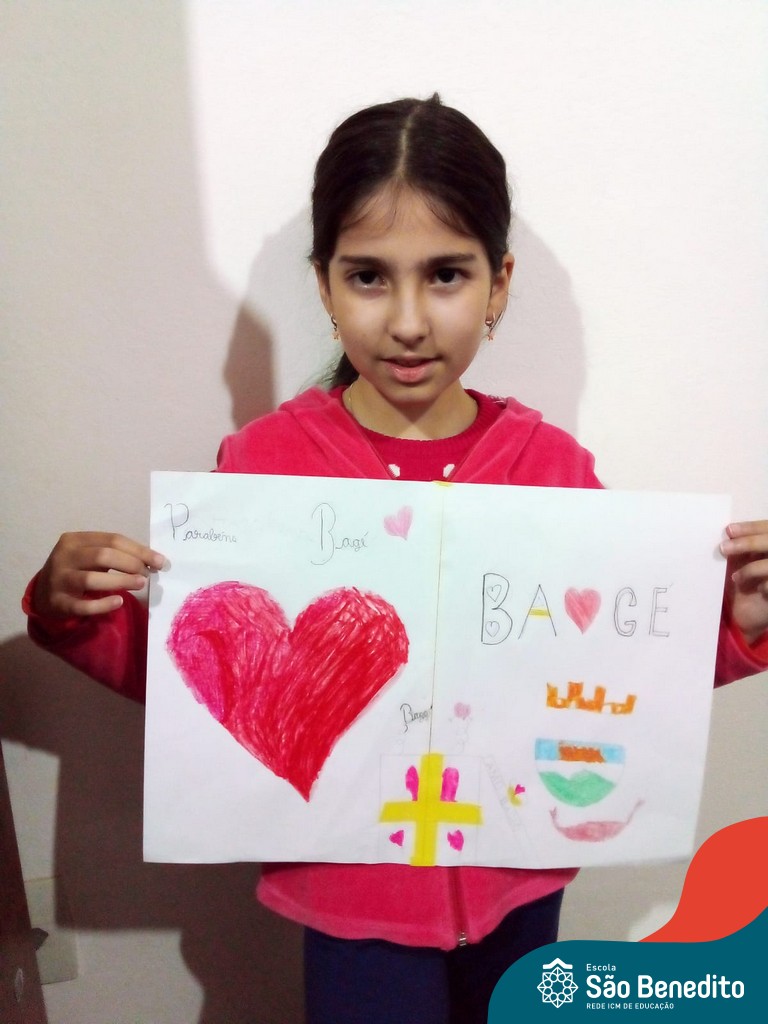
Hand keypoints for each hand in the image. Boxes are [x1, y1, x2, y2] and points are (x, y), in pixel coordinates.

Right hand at [33, 532, 165, 618]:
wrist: (43, 593)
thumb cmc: (76, 569)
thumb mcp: (90, 555)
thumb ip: (116, 554)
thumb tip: (153, 560)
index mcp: (75, 539)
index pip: (112, 539)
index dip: (139, 550)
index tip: (160, 561)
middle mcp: (64, 556)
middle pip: (102, 555)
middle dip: (131, 563)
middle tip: (147, 574)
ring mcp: (59, 580)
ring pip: (92, 579)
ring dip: (120, 581)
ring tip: (141, 584)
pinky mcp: (58, 602)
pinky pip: (82, 605)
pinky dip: (102, 604)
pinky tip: (119, 601)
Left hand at [720, 520, 767, 644]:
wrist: (748, 614)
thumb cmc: (744, 582)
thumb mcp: (742, 561)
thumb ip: (741, 547)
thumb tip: (729, 531)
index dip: (751, 528)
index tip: (729, 530)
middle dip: (748, 543)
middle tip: (724, 548)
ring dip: (751, 569)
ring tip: (735, 578)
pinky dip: (765, 586)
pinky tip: (758, 591)